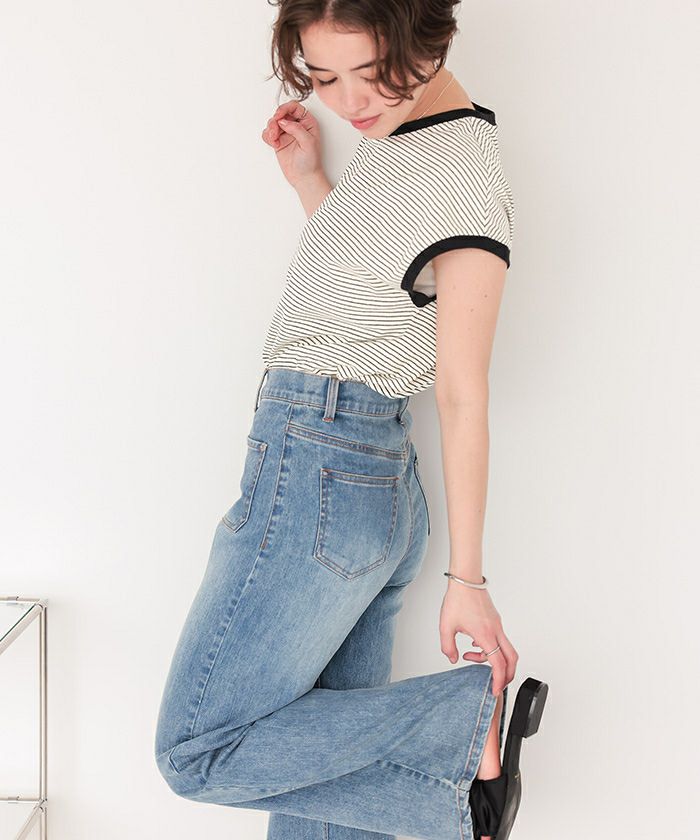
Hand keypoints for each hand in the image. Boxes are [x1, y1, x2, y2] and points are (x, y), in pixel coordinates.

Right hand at [261, 100, 322, 187]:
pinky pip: (268, 133)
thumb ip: (297, 129)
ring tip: (274, 140)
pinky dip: (268, 137)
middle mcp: (296, 126)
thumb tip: (284, 121)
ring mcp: (286, 133)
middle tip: (275, 131)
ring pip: (273, 122)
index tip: (278, 117)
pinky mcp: (279, 141)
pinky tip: (274, 144)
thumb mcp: (309, 143)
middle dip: (275, 121)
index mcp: (307, 122)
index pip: (294, 107)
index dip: (284, 109)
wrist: (304, 178)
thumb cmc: (311, 163)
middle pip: (281, 113)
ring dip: (270, 129)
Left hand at [438, 578, 517, 695]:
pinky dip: (491, 648)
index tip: (495, 690)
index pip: (498, 663)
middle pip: (511, 658)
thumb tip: (453, 658)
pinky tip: (475, 644)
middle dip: (507, 675)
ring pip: (504, 649)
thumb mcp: (446, 626)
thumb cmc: (458, 599)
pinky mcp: (495, 620)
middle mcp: (495, 630)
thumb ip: (448, 646)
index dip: (498, 680)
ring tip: (470, 656)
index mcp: (485, 634)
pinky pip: (499, 639)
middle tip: (497, 684)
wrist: (465, 580)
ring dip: (492, 659)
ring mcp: (497, 625)